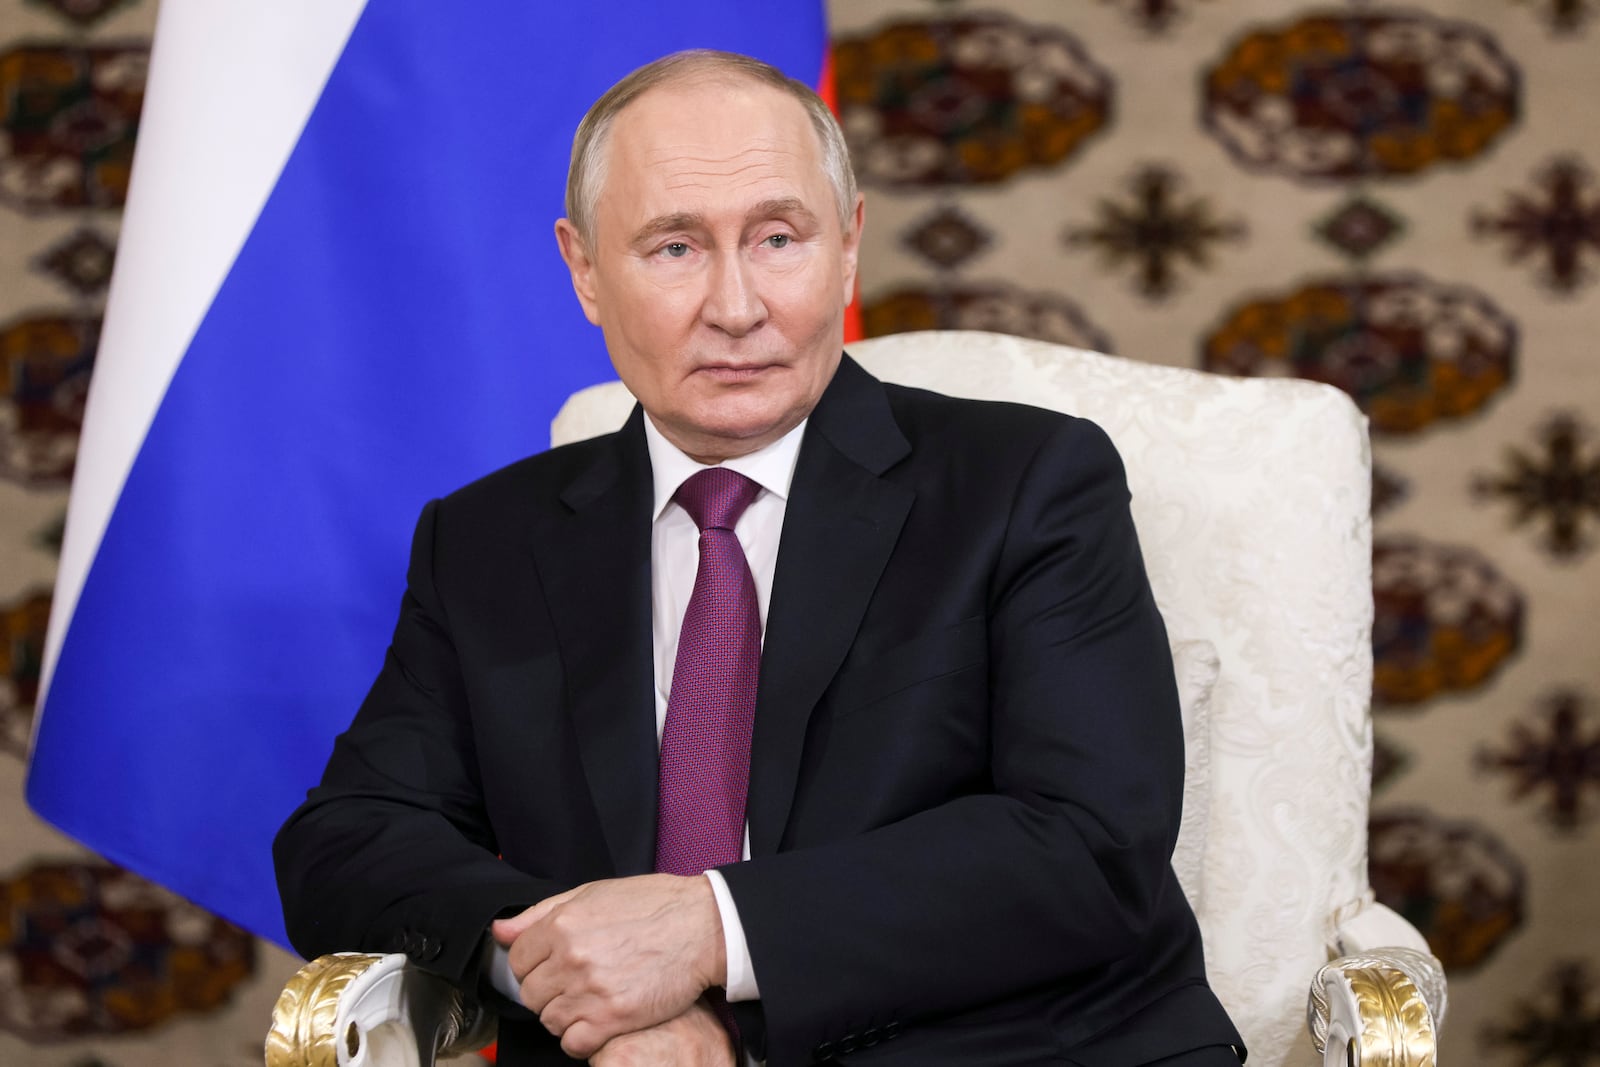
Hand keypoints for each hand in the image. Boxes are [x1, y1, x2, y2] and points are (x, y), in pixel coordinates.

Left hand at [490, 873, 725, 1058]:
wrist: (703, 926)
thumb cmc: (653, 906)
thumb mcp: (593, 894)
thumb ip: (542, 913)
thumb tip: (501, 931)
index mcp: (563, 924)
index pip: (518, 960)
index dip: (534, 964)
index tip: (552, 965)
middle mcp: (571, 958)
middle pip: (531, 994)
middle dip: (549, 990)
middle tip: (575, 983)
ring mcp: (591, 990)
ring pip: (550, 1020)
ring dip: (565, 1014)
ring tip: (589, 1001)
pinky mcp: (613, 1018)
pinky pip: (573, 1044)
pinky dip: (581, 1038)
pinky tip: (596, 1022)